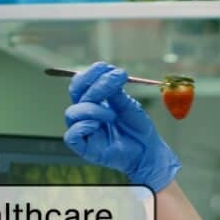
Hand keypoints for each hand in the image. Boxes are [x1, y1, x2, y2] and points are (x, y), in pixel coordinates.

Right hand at [63, 62, 180, 191]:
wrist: (147, 150)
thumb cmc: (138, 128)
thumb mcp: (128, 104)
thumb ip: (115, 91)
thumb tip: (107, 74)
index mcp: (94, 100)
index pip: (82, 81)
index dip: (92, 73)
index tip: (109, 69)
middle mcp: (86, 112)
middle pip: (75, 91)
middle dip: (94, 85)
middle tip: (114, 84)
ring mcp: (84, 129)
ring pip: (73, 112)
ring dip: (93, 109)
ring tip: (112, 115)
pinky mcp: (84, 147)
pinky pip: (71, 134)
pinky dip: (84, 126)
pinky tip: (98, 126)